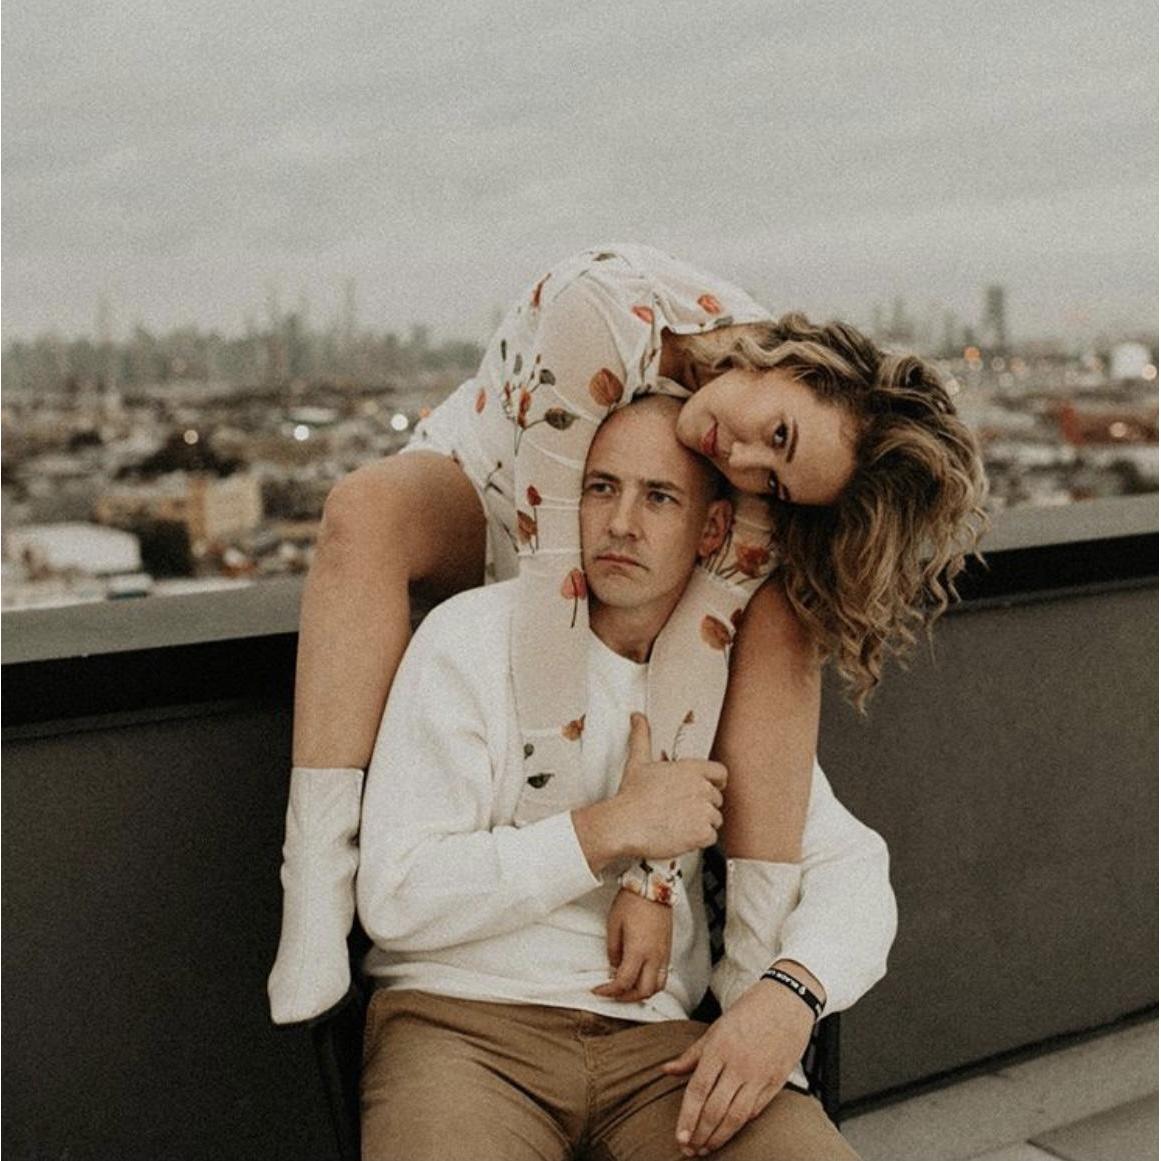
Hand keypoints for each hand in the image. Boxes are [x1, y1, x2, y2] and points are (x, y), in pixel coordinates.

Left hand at [592, 887, 672, 1002]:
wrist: (654, 885)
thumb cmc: (633, 900)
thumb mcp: (614, 923)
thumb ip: (613, 949)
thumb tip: (614, 966)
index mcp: (638, 950)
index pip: (624, 982)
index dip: (609, 990)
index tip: (598, 990)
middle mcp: (654, 956)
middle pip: (644, 991)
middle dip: (627, 997)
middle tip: (613, 993)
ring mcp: (664, 953)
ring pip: (657, 987)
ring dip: (642, 993)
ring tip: (628, 989)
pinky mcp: (668, 949)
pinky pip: (663, 975)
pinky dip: (652, 983)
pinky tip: (640, 976)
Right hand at [616, 714, 726, 858]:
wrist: (625, 824)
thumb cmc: (631, 796)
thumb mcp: (638, 761)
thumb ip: (642, 737)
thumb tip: (638, 718)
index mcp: (691, 768)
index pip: (720, 772)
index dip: (717, 782)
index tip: (712, 788)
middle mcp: (701, 788)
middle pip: (716, 799)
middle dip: (702, 806)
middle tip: (681, 811)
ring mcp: (704, 811)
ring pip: (714, 819)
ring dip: (700, 824)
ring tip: (678, 824)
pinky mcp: (702, 833)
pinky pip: (710, 838)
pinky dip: (698, 840)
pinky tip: (681, 836)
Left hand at [660, 979, 814, 1155]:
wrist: (788, 1000)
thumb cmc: (750, 1011)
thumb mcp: (716, 1027)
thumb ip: (691, 1054)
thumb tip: (666, 1070)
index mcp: (719, 1048)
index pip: (697, 1090)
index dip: (687, 1118)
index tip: (680, 1137)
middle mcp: (738, 1064)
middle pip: (715, 1108)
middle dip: (700, 1134)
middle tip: (690, 1150)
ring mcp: (759, 1075)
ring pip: (736, 1116)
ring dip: (719, 1136)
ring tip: (707, 1148)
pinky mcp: (776, 1081)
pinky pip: (755, 1109)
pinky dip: (741, 1124)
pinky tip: (730, 1132)